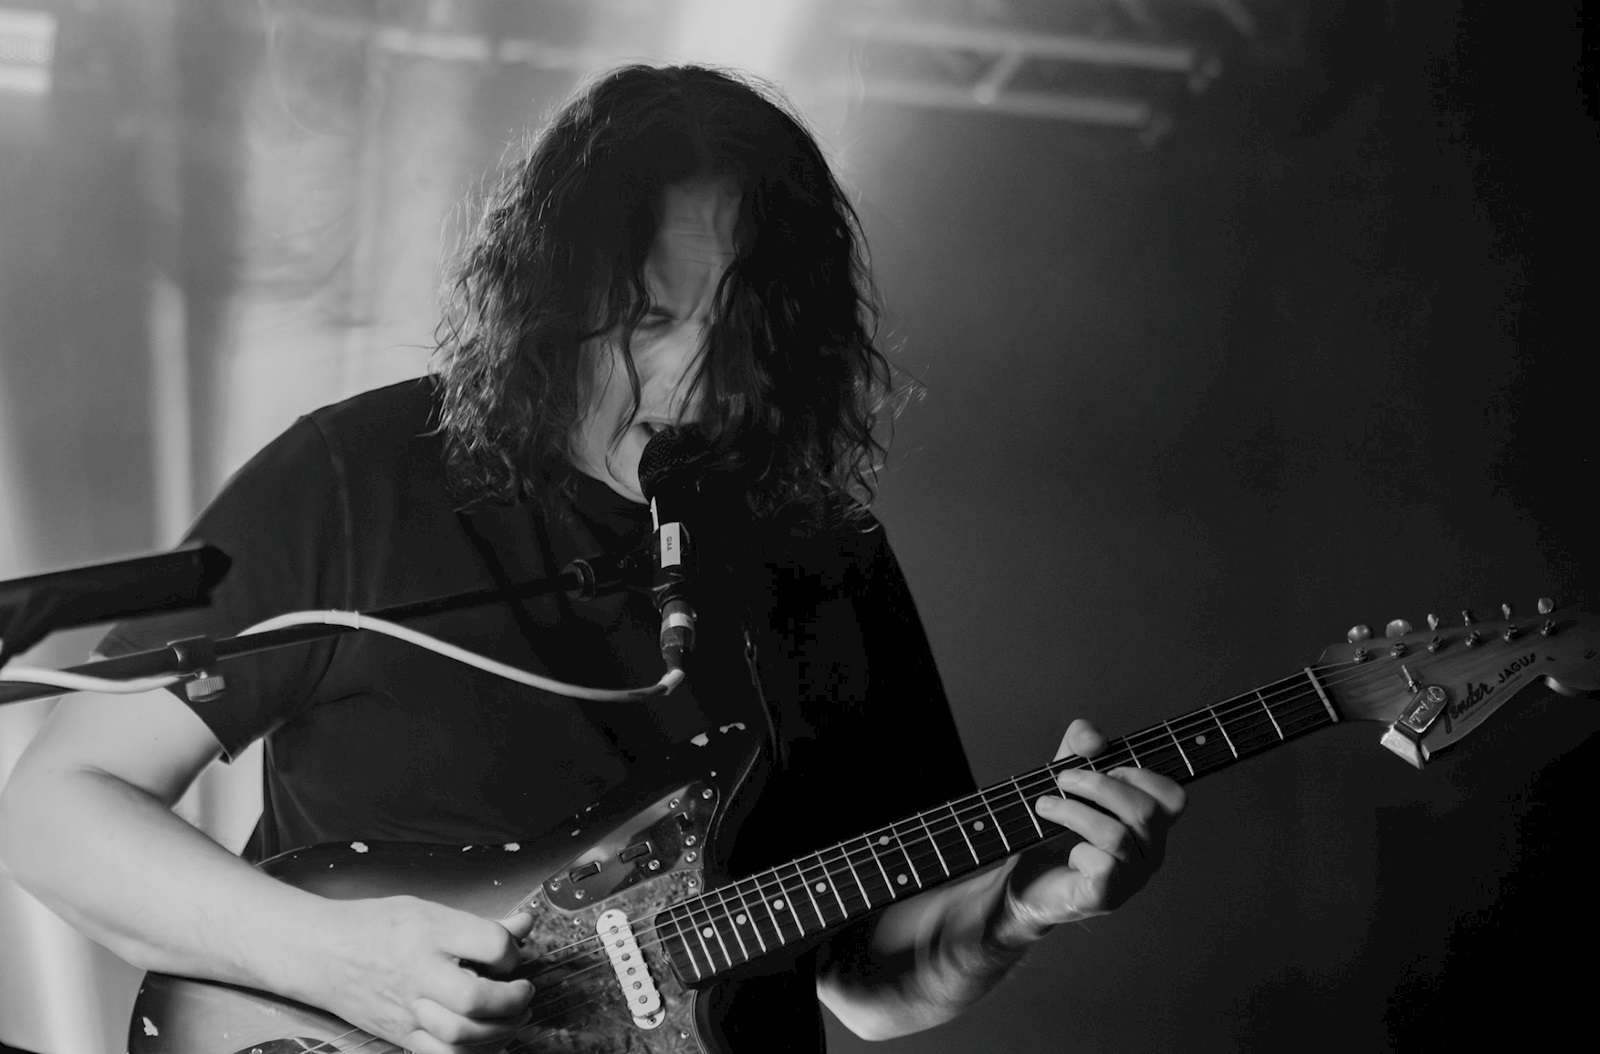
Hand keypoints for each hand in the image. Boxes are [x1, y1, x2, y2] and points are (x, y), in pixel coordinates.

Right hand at [295, 896, 536, 1053]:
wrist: (319, 952)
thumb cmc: (374, 926)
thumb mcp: (427, 910)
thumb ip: (479, 923)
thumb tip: (525, 924)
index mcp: (428, 931)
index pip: (489, 944)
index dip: (512, 951)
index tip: (511, 954)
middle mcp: (417, 972)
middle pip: (474, 998)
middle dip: (511, 1000)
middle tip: (523, 992)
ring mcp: (406, 1010)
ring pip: (460, 1036)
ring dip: (500, 1031)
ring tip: (513, 1017)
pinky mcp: (399, 1035)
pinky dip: (473, 1053)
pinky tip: (488, 1040)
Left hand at [1002, 718, 1185, 935]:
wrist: (1023, 881)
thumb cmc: (1052, 832)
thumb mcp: (1064, 777)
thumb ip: (1079, 747)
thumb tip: (1095, 739)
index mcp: (1149, 824)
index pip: (1173, 797)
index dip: (1141, 774)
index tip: (1105, 767)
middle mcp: (1149, 852)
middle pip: (1145, 810)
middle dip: (1098, 784)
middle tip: (1063, 778)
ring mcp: (1131, 878)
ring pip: (1117, 835)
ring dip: (1073, 810)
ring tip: (1044, 805)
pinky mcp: (1107, 897)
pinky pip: (1103, 865)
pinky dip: (1078, 850)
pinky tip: (1067, 852)